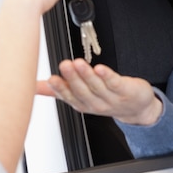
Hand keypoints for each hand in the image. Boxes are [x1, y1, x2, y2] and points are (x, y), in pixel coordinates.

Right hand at [37, 59, 162, 125]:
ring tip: (78, 63)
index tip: (51, 80)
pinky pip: (115, 83)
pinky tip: (100, 68)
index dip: (60, 90)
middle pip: (83, 91)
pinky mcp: (126, 89)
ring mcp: (112, 97)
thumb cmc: (107, 99)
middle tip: (64, 65)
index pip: (70, 97)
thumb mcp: (80, 97)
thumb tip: (34, 86)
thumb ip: (58, 91)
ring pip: (98, 86)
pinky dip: (107, 75)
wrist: (137, 109)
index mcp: (83, 104)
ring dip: (87, 75)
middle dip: (72, 78)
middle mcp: (96, 103)